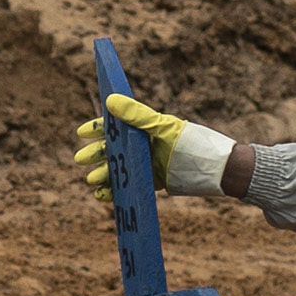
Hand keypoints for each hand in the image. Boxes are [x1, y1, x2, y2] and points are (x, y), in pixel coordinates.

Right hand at [74, 91, 236, 205]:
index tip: (81, 133)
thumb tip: (110, 100)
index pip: (115, 125)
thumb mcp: (162, 126)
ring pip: (118, 169)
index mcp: (145, 128)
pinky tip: (103, 195)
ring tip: (92, 181)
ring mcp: (147, 164)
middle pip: (113, 148)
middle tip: (80, 160)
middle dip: (96, 154)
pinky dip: (114, 191)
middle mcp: (144, 145)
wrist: (214, 170)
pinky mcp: (152, 182)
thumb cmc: (189, 142)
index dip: (97, 128)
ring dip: (103, 174)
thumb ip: (136, 114)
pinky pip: (128, 185)